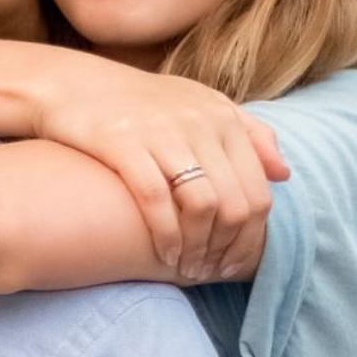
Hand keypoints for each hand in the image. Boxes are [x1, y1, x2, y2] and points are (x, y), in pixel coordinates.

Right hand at [37, 64, 288, 279]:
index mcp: (223, 118)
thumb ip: (248, 134)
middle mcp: (199, 123)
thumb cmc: (140, 102)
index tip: (233, 262)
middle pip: (234, 204)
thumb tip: (285, 174)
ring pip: (202, 205)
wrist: (72, 84)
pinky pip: (156, 200)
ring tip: (187, 267)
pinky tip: (163, 254)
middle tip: (210, 271)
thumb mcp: (200, 104)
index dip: (251, 237)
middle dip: (226, 248)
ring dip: (198, 248)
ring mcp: (161, 132)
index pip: (257, 192)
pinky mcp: (122, 143)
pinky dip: (166, 235)